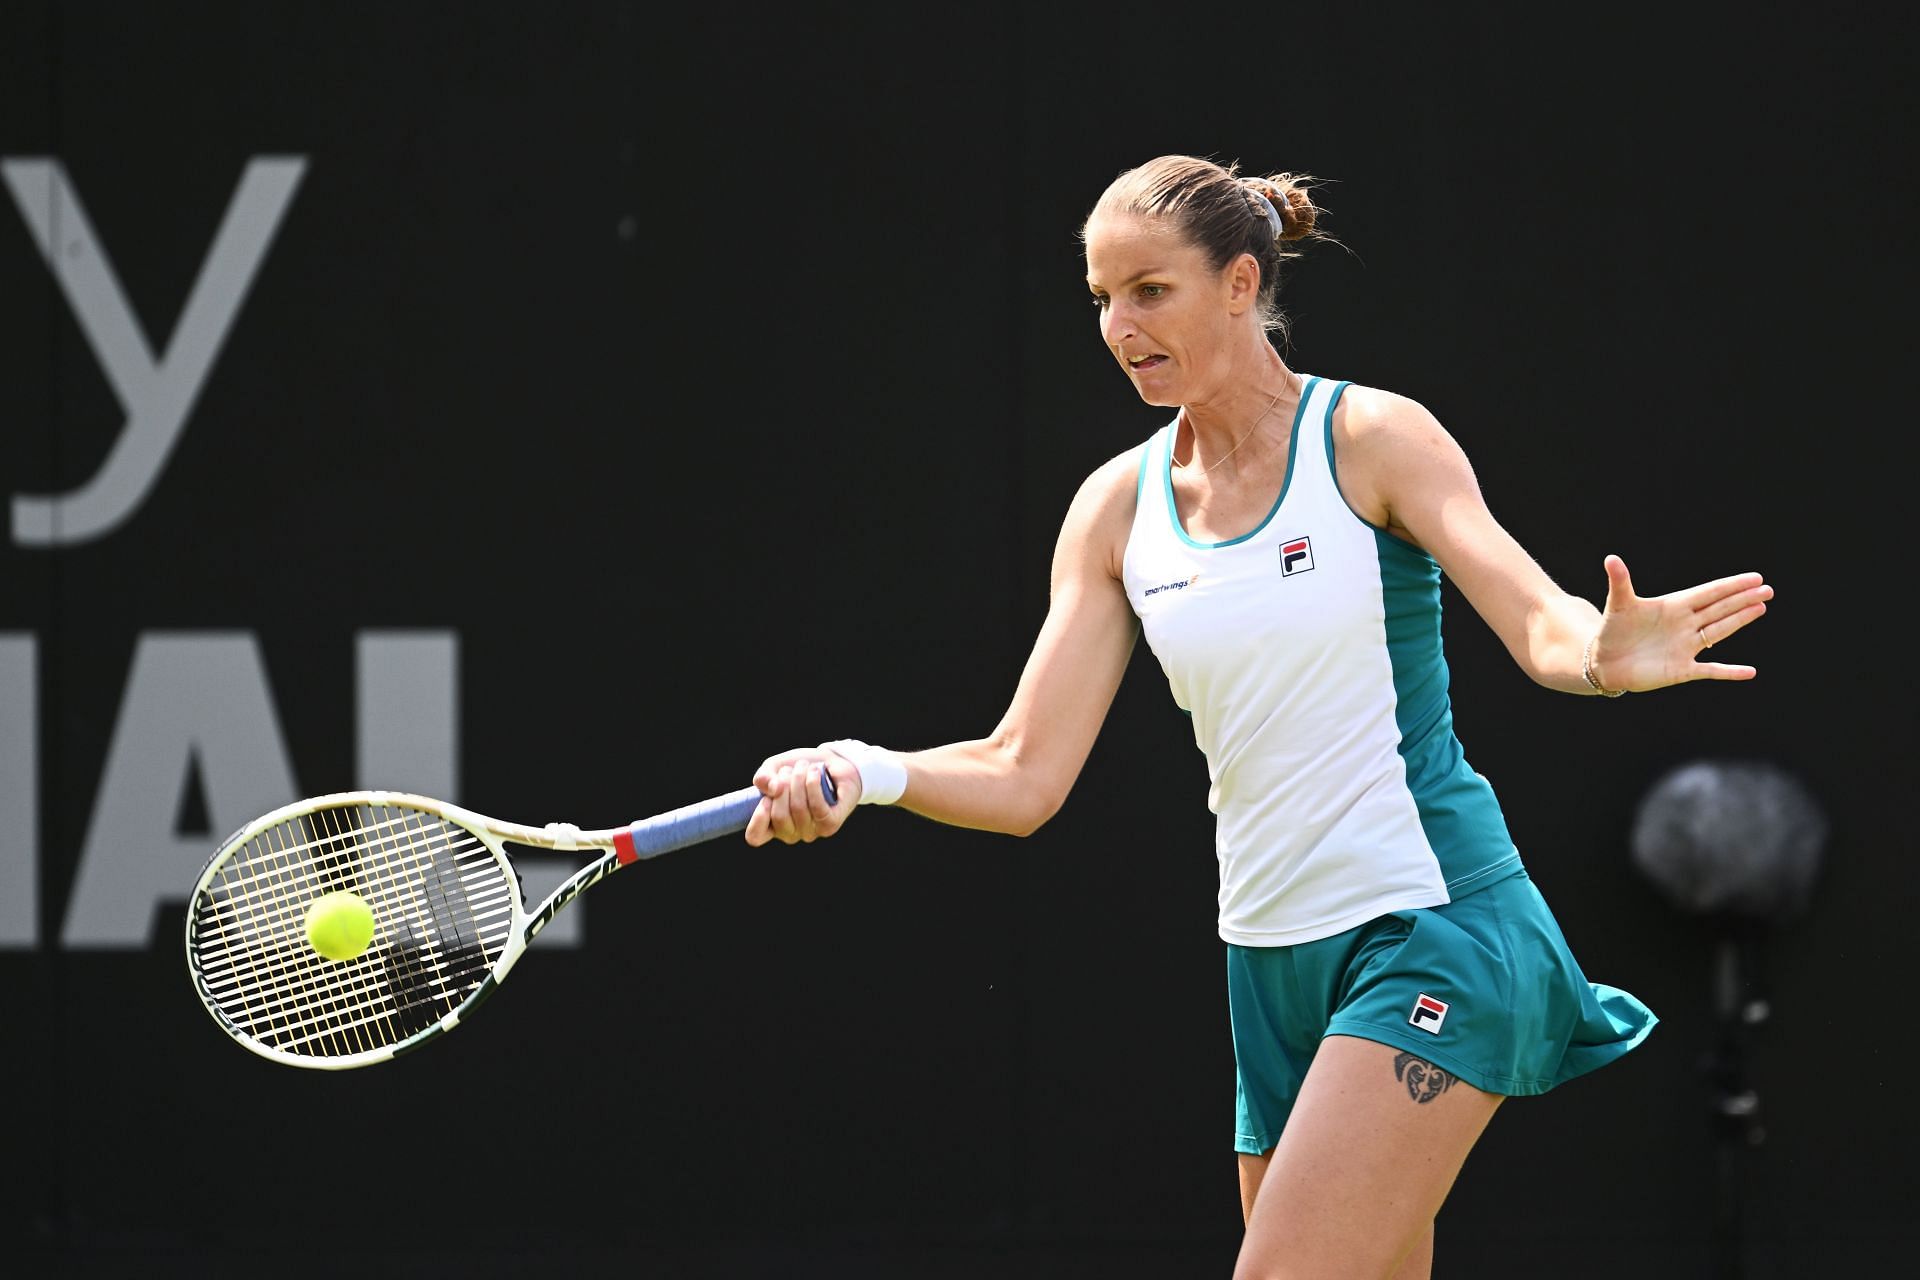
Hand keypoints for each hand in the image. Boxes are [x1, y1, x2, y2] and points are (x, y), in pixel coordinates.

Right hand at [744, 748, 861, 845]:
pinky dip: (813, 785)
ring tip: (804, 766)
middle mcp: (790, 833)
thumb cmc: (799, 771)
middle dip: (782, 785)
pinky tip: (814, 772)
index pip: (755, 836)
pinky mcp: (830, 824)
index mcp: (772, 825)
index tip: (766, 798)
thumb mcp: (774, 768)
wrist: (832, 764)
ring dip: (799, 779)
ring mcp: (811, 831)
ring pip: (798, 808)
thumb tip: (772, 788)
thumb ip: (763, 777)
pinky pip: (817, 807)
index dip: (757, 818)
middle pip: (778, 816)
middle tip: (789, 770)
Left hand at [1589, 554, 1772, 692]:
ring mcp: (1686, 647)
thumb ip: (1620, 582)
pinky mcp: (1681, 669)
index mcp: (1674, 607)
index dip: (1731, 586)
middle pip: (1720, 609)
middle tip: (1767, 590)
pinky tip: (1749, 672)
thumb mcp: (1618, 604)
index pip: (1709, 593)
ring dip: (1740, 621)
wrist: (1604, 662)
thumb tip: (1611, 558)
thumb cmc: (1613, 630)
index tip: (1754, 578)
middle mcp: (1685, 625)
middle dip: (1743, 599)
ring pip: (1719, 631)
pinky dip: (1729, 672)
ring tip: (1761, 608)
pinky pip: (1711, 670)